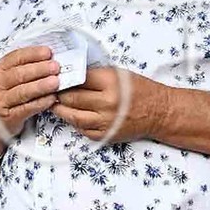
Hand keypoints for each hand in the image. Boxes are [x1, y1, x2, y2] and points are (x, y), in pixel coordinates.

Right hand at [0, 45, 59, 158]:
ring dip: (40, 86)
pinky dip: (40, 103)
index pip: (16, 58)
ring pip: (22, 92)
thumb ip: (26, 66)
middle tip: (55, 67)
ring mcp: (2, 101)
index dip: (33, 54)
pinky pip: (26, 109)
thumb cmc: (7, 94)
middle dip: (39, 69)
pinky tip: (51, 99)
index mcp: (0, 69)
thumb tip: (49, 56)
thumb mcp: (10, 77)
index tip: (48, 52)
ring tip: (55, 82)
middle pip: (19, 74)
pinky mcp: (9, 117)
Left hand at [52, 65, 169, 143]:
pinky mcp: (105, 135)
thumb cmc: (139, 89)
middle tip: (50, 89)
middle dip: (58, 93)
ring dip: (60, 109)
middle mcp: (107, 103)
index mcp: (110, 82)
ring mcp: (105, 121)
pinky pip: (82, 129)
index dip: (65, 77)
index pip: (78, 79)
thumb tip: (70, 75)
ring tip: (55, 103)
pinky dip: (74, 122)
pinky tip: (71, 114)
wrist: (159, 112)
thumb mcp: (118, 74)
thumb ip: (95, 75)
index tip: (56, 76)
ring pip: (73, 116)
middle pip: (72, 98)